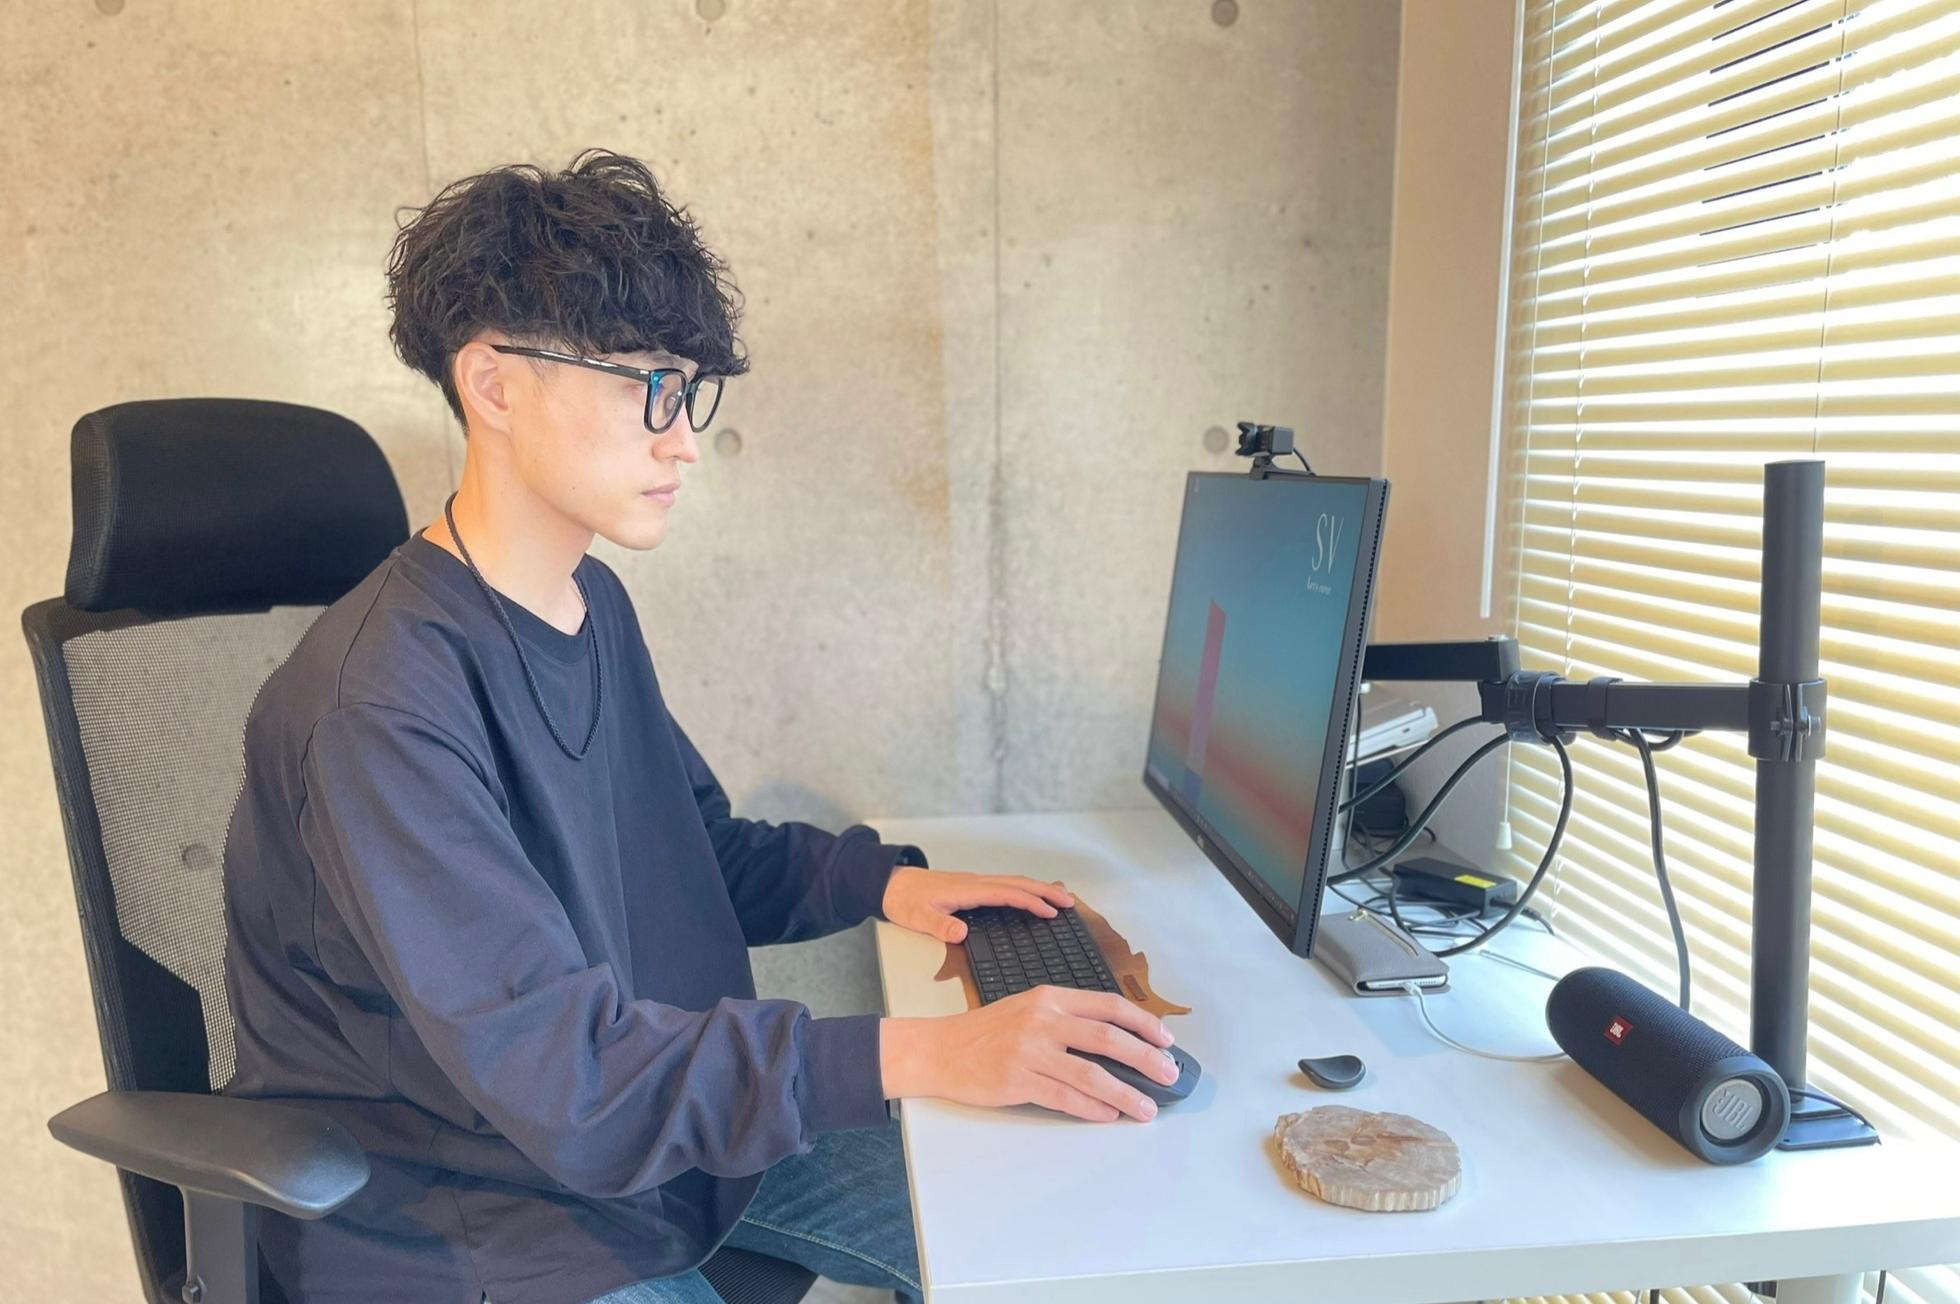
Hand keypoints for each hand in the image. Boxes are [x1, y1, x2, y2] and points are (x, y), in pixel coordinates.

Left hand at [880, 865, 1074, 943]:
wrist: (890, 883)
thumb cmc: (904, 900)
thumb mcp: (917, 917)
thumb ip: (939, 925)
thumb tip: (962, 932)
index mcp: (967, 890)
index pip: (1007, 894)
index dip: (1031, 902)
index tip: (1051, 912)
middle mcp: (975, 883)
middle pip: (1018, 883)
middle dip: (1046, 891)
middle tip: (1070, 903)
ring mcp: (975, 883)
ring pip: (1014, 882)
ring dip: (1038, 888)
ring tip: (1060, 899)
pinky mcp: (972, 887)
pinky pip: (1006, 885)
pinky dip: (1024, 889)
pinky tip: (1030, 896)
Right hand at [881, 987, 1178, 1122]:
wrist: (940, 1049)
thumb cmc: (986, 1032)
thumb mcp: (1027, 1009)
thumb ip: (1066, 1019)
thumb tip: (1116, 1041)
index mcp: (1050, 998)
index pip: (1109, 1006)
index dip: (1143, 1023)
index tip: (1166, 1039)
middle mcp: (1043, 1019)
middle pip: (1109, 1038)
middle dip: (1146, 1059)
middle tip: (1168, 1074)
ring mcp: (1030, 1050)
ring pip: (1091, 1074)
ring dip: (1125, 1093)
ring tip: (1146, 1108)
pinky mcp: (1017, 1080)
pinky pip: (1065, 1096)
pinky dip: (1092, 1108)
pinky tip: (1108, 1115)